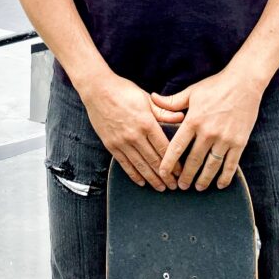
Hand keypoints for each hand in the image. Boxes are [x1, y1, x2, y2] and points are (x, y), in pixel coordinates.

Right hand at [79, 73, 184, 191]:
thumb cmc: (123, 91)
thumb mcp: (146, 98)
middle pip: (154, 161)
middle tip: (174, 186)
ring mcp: (122, 142)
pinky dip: (134, 175)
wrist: (97, 90)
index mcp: (147, 123)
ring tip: (161, 188)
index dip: (174, 163)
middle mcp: (135, 135)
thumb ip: (163, 111)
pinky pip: (125, 164)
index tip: (180, 172)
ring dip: (152, 179)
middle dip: (165, 176)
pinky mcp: (111, 145)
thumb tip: (181, 118)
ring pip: (140, 166)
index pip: (164, 148)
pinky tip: (141, 182)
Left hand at [150, 69, 263, 190]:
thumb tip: (152, 98)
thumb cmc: (215, 86)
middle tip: (180, 186)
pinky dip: (225, 177)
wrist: (244, 83)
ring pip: (211, 166)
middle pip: (193, 161)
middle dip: (185, 176)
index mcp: (193, 120)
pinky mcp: (239, 142)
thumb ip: (172, 101)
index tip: (162, 173)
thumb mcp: (191, 92)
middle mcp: (207, 132)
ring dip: (203, 180)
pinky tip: (220, 185)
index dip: (168, 163)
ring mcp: (224, 139)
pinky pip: (231, 165)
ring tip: (197, 188)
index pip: (176, 147)